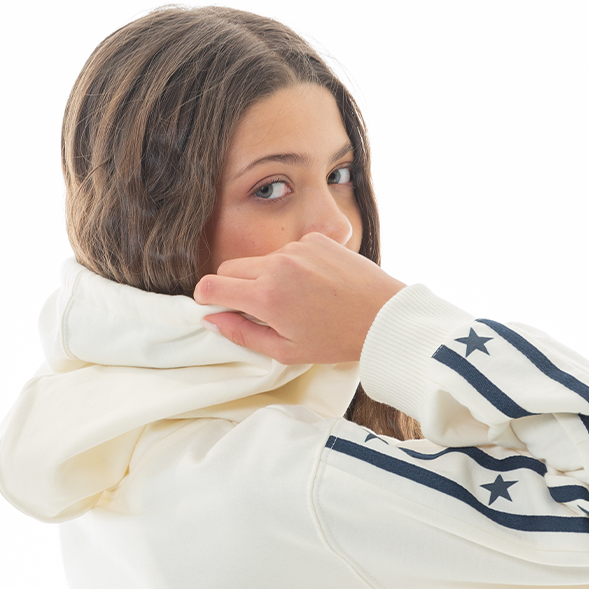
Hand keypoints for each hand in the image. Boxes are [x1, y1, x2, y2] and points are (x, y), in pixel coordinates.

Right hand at [193, 233, 406, 363]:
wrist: (382, 317)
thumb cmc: (336, 340)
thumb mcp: (285, 350)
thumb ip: (242, 335)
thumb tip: (211, 320)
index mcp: (266, 296)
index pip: (212, 285)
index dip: (205, 297)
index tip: (209, 304)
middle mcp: (276, 265)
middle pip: (230, 268)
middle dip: (232, 287)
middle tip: (254, 309)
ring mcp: (296, 248)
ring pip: (259, 260)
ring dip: (264, 277)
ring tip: (293, 300)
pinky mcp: (315, 238)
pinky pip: (287, 251)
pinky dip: (290, 266)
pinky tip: (313, 285)